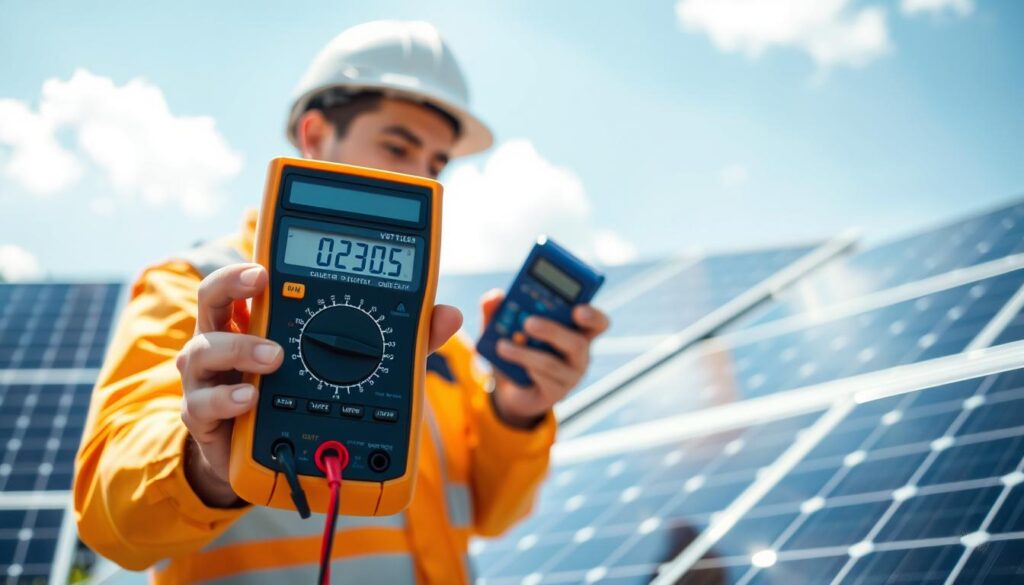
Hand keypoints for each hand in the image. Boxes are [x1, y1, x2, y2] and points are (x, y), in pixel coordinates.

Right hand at [176, 263, 461, 506]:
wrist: (272, 461)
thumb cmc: (310, 398)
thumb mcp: (361, 367)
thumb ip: (402, 342)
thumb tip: (448, 316)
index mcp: (264, 319)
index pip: (252, 281)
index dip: (252, 265)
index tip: (268, 262)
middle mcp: (230, 341)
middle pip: (213, 299)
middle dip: (232, 283)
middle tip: (262, 281)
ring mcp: (213, 379)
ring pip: (201, 350)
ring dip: (237, 347)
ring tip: (273, 357)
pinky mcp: (207, 419)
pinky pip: (202, 406)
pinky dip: (225, 401)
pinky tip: (249, 400)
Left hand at [480, 289, 609, 427]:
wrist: (507, 386)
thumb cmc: (515, 347)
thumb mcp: (500, 328)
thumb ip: (496, 310)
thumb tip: (494, 296)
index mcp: (575, 329)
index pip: (598, 322)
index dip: (593, 315)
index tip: (578, 309)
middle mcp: (579, 353)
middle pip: (578, 343)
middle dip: (552, 331)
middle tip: (528, 322)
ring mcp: (570, 375)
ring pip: (553, 363)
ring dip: (526, 354)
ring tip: (502, 346)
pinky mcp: (557, 392)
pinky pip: (543, 381)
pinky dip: (524, 368)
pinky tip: (510, 363)